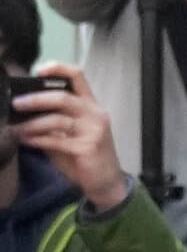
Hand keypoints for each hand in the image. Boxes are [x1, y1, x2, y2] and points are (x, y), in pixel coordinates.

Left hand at [11, 65, 129, 210]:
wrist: (105, 182)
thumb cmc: (85, 157)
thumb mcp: (69, 135)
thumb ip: (52, 122)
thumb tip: (23, 113)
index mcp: (90, 106)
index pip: (77, 77)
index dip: (58, 69)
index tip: (37, 70)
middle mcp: (95, 114)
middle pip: (63, 97)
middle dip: (36, 99)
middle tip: (17, 104)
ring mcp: (93, 130)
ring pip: (58, 119)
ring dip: (32, 124)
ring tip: (16, 129)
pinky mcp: (87, 147)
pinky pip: (56, 140)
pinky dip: (37, 140)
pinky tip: (26, 141)